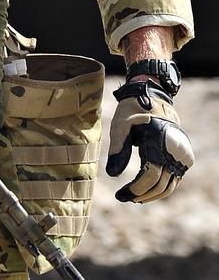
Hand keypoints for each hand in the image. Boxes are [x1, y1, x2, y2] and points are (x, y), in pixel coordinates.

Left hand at [106, 80, 193, 202]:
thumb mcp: (120, 126)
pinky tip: (146, 190)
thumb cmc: (132, 110)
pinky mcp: (184, 157)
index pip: (150, 176)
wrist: (153, 97)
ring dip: (152, 195)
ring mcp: (183, 155)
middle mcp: (176, 150)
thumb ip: (117, 150)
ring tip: (134, 197)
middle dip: (141, 195)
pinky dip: (161, 187)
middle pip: (160, 184)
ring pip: (169, 186)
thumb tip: (112, 174)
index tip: (120, 196)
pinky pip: (174, 179)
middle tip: (124, 198)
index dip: (135, 189)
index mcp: (160, 142)